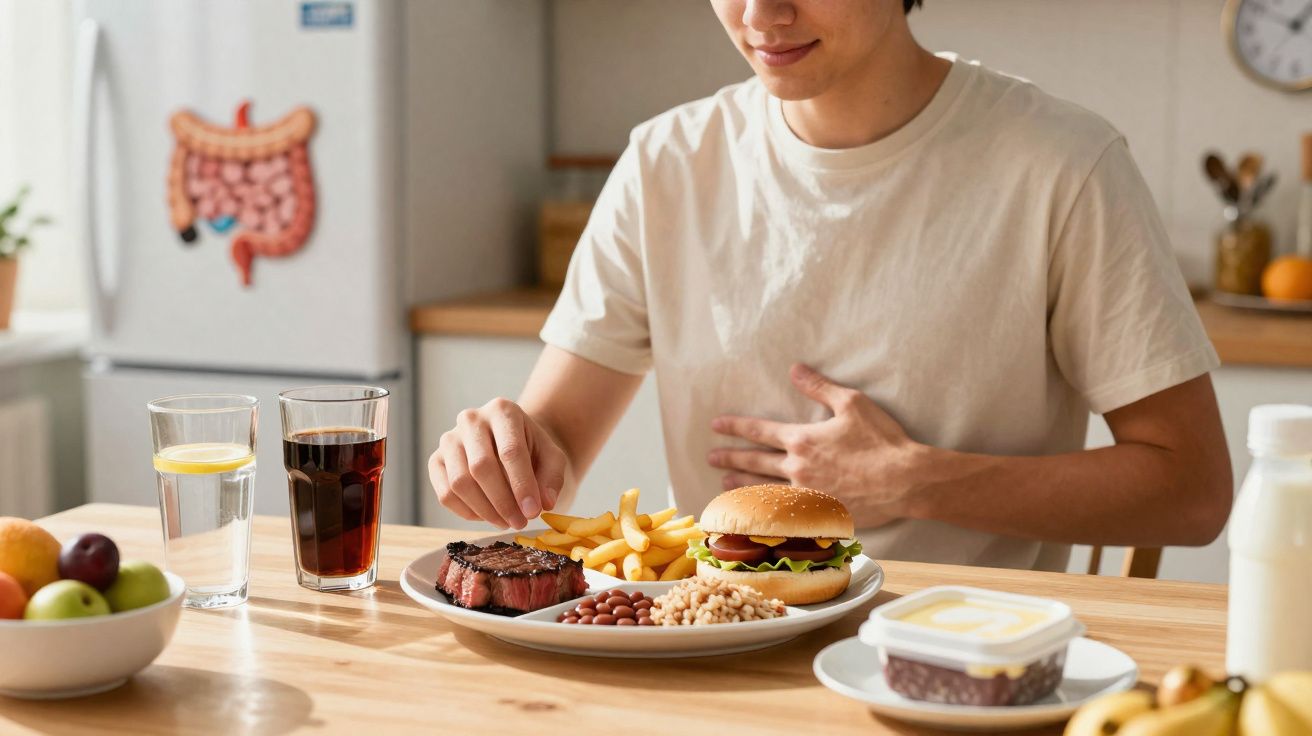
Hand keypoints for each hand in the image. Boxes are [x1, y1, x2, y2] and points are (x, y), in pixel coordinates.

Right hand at [428, 397, 566, 529]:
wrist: (510, 443)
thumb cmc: (533, 450)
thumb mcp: (553, 458)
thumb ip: (552, 478)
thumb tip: (544, 503)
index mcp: (502, 410)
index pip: (510, 451)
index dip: (522, 485)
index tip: (533, 511)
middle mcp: (471, 420)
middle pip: (481, 467)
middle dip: (503, 502)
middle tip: (520, 522)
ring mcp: (449, 439)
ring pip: (460, 483)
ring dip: (485, 511)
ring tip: (506, 522)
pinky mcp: (436, 460)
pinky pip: (445, 494)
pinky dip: (467, 512)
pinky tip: (487, 516)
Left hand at [707, 364, 927, 527]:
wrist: (906, 481)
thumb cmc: (882, 440)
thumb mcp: (852, 403)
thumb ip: (820, 387)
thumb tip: (795, 369)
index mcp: (802, 440)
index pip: (759, 431)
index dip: (734, 427)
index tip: (716, 425)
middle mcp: (798, 468)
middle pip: (754, 462)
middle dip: (730, 458)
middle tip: (711, 458)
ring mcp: (806, 494)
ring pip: (763, 489)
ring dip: (741, 484)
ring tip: (724, 483)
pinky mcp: (819, 514)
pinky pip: (783, 512)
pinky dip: (764, 509)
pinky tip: (756, 509)